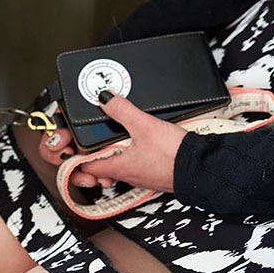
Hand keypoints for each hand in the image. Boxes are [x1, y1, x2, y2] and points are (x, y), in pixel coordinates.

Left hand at [37, 92, 185, 191]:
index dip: (75, 158)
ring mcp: (140, 175)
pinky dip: (128, 154)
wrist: (202, 169)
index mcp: (117, 167)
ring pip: (116, 166)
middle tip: (90, 140)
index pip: (85, 168)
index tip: (71, 147)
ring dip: (111, 155)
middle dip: (92, 155)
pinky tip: (135, 143)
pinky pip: (133, 164)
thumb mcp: (144, 126)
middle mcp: (126, 174)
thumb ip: (122, 110)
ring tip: (112, 139)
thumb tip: (105, 97)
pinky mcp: (153, 172)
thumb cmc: (174, 156)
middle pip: (99, 167)